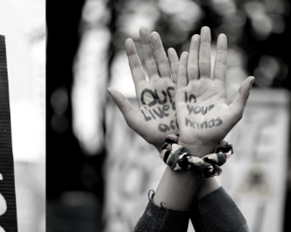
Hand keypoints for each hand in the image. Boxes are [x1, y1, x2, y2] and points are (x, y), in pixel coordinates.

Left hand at [108, 27, 179, 147]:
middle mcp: (156, 87)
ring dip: (159, 49)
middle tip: (143, 29)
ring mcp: (168, 88)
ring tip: (155, 34)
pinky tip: (172, 50)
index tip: (128, 41)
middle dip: (147, 46)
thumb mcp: (134, 121)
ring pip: (163, 64)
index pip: (136, 69)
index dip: (133, 55)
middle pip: (150, 62)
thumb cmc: (152, 135)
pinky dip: (175, 61)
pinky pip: (178, 73)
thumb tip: (109, 88)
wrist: (172, 142)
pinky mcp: (181, 91)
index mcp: (143, 93)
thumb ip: (123, 104)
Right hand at [175, 26, 252, 153]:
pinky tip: (183, 53)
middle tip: (205, 28)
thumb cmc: (218, 131)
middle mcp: (205, 87)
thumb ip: (242, 96)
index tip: (223, 36)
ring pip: (193, 66)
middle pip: (205, 61)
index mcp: (218, 90)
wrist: (199, 143)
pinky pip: (181, 77)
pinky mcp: (180, 96)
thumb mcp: (234, 113)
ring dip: (194, 50)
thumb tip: (252, 77)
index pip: (219, 65)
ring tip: (196, 36)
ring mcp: (192, 90)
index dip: (221, 51)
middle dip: (205, 45)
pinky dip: (181, 65)